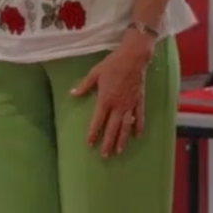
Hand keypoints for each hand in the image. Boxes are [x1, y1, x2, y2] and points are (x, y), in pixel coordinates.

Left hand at [69, 35, 153, 157]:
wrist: (133, 57)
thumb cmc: (113, 64)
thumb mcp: (95, 73)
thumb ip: (84, 86)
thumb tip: (73, 94)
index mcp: (105, 99)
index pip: (98, 121)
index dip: (93, 133)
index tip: (90, 143)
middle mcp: (118, 105)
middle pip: (112, 128)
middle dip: (108, 142)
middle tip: (104, 155)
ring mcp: (130, 104)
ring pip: (126, 126)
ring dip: (122, 140)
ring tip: (119, 151)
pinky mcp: (139, 101)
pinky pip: (139, 116)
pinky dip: (138, 126)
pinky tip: (137, 136)